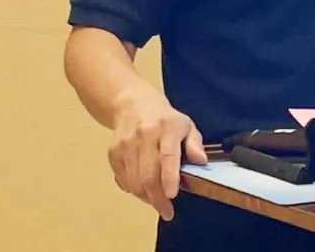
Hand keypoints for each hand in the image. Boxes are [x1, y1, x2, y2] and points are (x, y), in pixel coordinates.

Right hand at [108, 86, 206, 220]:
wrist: (132, 104)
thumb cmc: (164, 119)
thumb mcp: (186, 126)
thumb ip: (195, 144)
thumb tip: (201, 161)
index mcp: (167, 127)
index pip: (167, 155)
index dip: (169, 177)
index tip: (172, 195)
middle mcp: (144, 134)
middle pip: (148, 174)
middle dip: (157, 198)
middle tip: (166, 210)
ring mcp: (126, 144)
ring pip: (134, 181)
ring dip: (146, 196)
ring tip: (157, 199)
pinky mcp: (113, 152)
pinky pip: (123, 179)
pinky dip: (134, 189)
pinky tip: (143, 187)